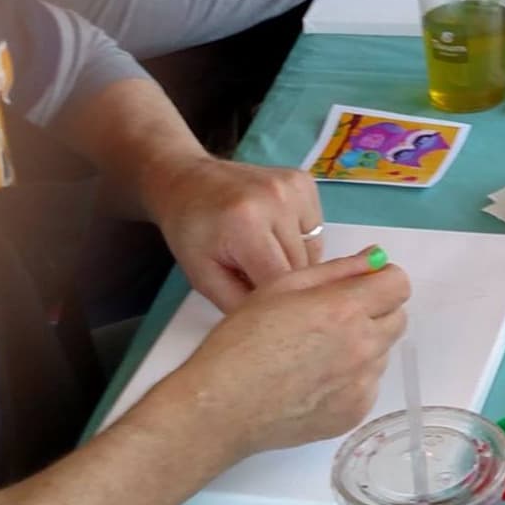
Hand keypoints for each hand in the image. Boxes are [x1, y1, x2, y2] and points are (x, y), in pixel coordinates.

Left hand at [138, 154, 324, 312]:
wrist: (188, 182)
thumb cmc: (192, 233)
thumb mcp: (204, 278)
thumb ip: (241, 303)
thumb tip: (277, 322)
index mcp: (246, 225)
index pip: (282, 279)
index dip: (278, 302)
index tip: (272, 315)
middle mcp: (277, 200)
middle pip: (302, 265)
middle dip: (284, 282)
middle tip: (260, 283)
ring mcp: (294, 187)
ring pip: (314, 249)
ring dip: (296, 261)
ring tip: (265, 255)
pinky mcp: (305, 181)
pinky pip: (316, 228)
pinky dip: (300, 239)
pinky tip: (275, 234)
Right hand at [167, 250, 409, 462]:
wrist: (219, 409)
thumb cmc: (241, 341)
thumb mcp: (282, 287)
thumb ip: (339, 269)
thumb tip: (376, 258)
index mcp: (346, 309)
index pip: (399, 284)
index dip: (381, 281)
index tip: (360, 287)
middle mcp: (364, 347)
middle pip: (397, 317)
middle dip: (375, 311)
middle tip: (335, 319)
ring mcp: (362, 384)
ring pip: (383, 352)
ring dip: (364, 346)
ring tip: (317, 353)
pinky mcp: (355, 413)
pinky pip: (369, 385)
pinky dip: (352, 379)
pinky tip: (315, 381)